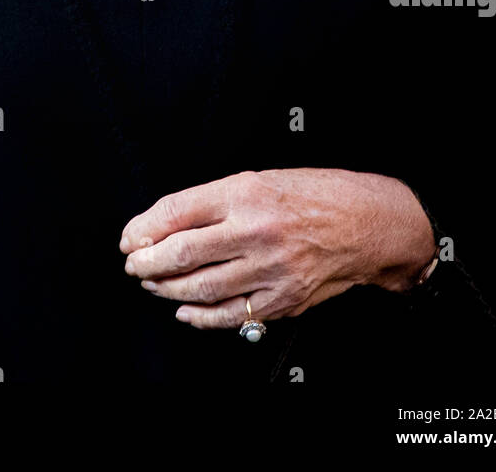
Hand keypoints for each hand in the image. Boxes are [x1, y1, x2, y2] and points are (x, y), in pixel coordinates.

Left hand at [119, 167, 435, 329]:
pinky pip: (230, 315)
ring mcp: (269, 268)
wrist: (365, 222)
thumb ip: (214, 201)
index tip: (130, 237)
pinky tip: (185, 311)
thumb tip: (167, 222)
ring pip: (201, 287)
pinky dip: (201, 317)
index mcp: (246, 193)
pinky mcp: (281, 299)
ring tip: (153, 284)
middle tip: (134, 264)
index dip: (144, 227)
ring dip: (168, 289)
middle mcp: (255, 230)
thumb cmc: (315, 195)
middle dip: (147, 262)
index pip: (178, 211)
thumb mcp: (260, 179)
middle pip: (182, 252)